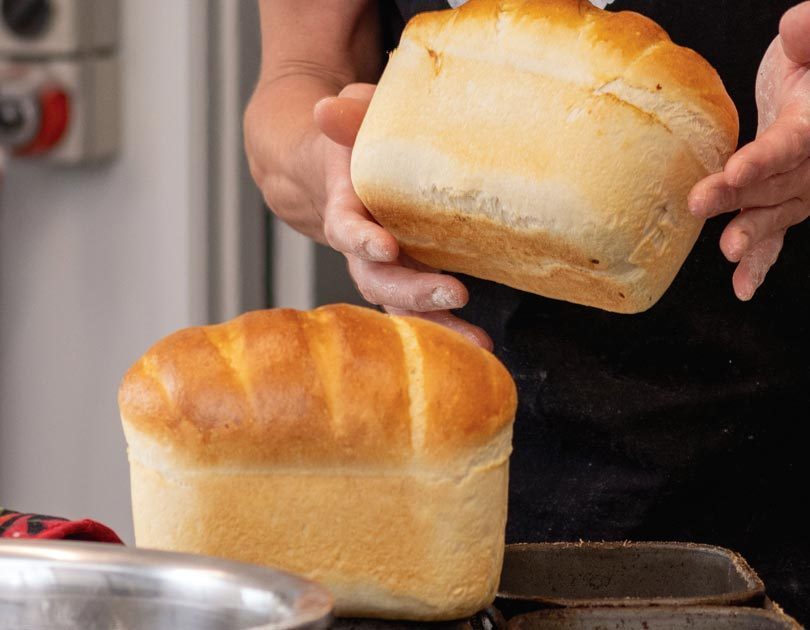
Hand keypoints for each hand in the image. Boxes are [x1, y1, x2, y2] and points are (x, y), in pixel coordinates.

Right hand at [314, 83, 492, 348]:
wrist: (338, 173)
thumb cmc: (352, 145)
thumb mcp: (352, 121)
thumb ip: (347, 115)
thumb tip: (329, 107)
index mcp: (345, 208)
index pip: (345, 228)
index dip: (360, 239)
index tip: (384, 245)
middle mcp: (362, 248)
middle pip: (377, 279)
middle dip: (413, 290)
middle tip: (454, 293)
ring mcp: (386, 267)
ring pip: (402, 304)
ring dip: (437, 322)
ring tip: (477, 342)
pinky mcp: (411, 274)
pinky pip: (426, 308)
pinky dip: (450, 326)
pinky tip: (481, 345)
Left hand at [688, 2, 809, 300]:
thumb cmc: (808, 60)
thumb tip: (795, 26)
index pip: (793, 142)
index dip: (767, 157)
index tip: (739, 168)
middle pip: (777, 181)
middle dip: (740, 196)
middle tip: (701, 203)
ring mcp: (802, 185)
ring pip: (774, 211)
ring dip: (751, 234)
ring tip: (728, 252)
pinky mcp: (784, 200)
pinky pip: (774, 233)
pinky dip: (760, 261)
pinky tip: (743, 286)